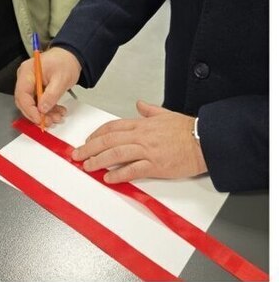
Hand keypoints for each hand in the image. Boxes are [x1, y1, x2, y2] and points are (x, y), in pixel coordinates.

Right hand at [15, 47, 81, 125]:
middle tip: (48, 121)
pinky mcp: (36, 88)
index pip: (22, 94)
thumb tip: (42, 109)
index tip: (39, 119)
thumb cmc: (64, 62)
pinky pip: (38, 102)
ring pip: (32, 104)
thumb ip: (51, 95)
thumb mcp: (61, 79)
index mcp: (28, 72)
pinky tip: (57, 111)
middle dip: (36, 114)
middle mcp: (25, 78)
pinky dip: (47, 109)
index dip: (29, 109)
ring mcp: (30, 83)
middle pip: (24, 101)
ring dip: (44, 114)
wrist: (70, 57)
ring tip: (57, 117)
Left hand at [72, 100, 207, 183]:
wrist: (203, 141)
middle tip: (78, 155)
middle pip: (109, 140)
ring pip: (116, 154)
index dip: (97, 134)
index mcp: (142, 124)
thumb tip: (139, 104)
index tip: (87, 140)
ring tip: (87, 166)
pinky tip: (109, 178)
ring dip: (99, 160)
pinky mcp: (156, 165)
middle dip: (90, 147)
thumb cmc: (187, 129)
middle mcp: (141, 136)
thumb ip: (149, 110)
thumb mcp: (165, 114)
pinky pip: (133, 170)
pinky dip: (119, 174)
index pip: (112, 127)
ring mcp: (147, 151)